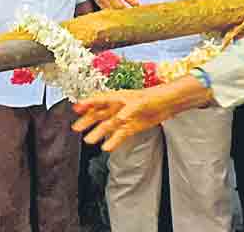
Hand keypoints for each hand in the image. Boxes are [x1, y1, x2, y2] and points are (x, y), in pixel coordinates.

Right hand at [73, 77, 210, 150]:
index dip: (87, 103)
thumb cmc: (153, 97)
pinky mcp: (132, 127)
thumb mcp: (140, 102)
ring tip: (88, 140)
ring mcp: (124, 118)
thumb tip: (118, 119)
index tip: (76, 108)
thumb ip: (127, 111)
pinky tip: (107, 147)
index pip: (99, 100)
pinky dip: (113, 141)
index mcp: (117, 97)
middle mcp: (118, 108)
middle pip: (99, 114)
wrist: (168, 104)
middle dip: (87, 120)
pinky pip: (120, 135)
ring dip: (98, 133)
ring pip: (107, 126)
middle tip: (75, 128)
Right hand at [80, 0, 138, 9]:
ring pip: (111, 8)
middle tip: (132, 12)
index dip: (131, 1)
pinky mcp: (97, 0)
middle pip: (117, 4)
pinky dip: (112, 11)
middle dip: (125, 9)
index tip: (137, 5)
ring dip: (119, 11)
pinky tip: (117, 13)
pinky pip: (106, 9)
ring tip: (126, 14)